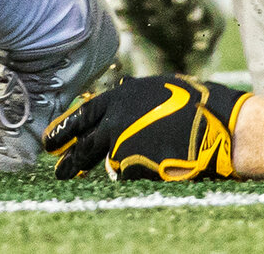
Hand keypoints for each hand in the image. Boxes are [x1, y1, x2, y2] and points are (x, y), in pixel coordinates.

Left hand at [44, 75, 247, 180]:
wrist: (213, 124)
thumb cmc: (191, 102)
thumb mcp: (156, 89)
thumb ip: (133, 97)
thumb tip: (121, 91)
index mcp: (119, 98)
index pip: (83, 114)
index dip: (65, 128)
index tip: (49, 140)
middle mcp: (115, 121)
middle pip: (85, 145)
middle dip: (70, 159)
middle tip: (58, 171)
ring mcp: (123, 145)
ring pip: (108, 161)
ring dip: (105, 167)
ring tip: (103, 170)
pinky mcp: (134, 167)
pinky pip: (129, 174)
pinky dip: (136, 173)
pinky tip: (152, 167)